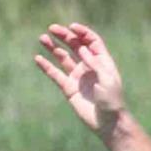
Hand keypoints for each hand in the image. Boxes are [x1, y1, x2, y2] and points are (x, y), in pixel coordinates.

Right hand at [34, 22, 127, 136]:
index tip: (71, 27)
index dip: (82, 32)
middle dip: (64, 36)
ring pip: (63, 57)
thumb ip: (94, 63)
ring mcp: (78, 77)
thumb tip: (81, 48)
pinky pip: (55, 74)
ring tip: (42, 38)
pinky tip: (38, 58)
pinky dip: (46, 66)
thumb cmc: (112, 101)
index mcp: (102, 62)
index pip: (92, 42)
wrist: (108, 123)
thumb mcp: (107, 80)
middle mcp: (89, 67)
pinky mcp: (68, 88)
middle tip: (52, 29)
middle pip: (75, 46)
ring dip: (53, 47)